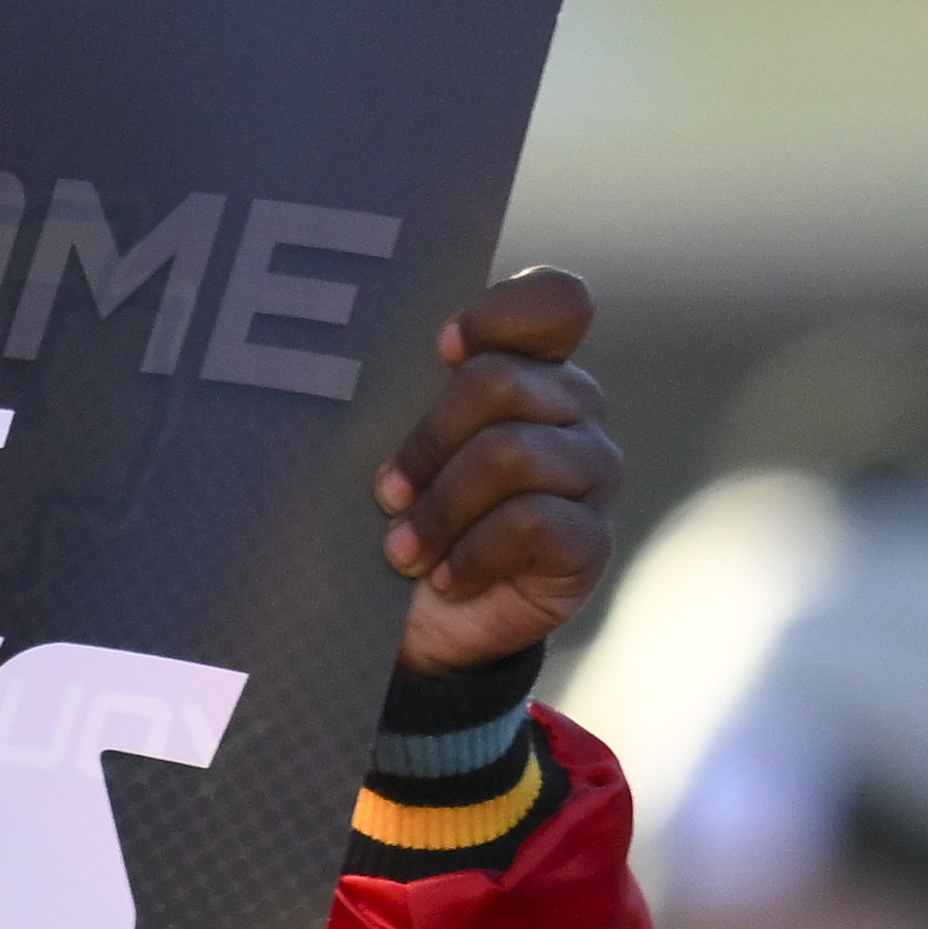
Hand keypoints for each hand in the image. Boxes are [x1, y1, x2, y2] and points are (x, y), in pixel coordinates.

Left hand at [377, 267, 615, 669]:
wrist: (414, 625)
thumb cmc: (395, 515)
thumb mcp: (384, 447)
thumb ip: (394, 393)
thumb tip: (337, 361)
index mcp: (529, 366)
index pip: (557, 303)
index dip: (504, 312)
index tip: (440, 347)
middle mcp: (572, 408)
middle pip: (504, 380)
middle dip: (428, 438)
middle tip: (385, 492)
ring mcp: (590, 473)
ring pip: (514, 454)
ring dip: (440, 506)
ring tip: (401, 551)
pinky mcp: (590, 542)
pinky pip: (534, 523)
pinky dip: (473, 554)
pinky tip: (446, 578)